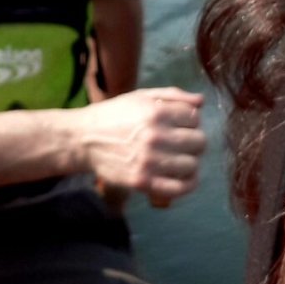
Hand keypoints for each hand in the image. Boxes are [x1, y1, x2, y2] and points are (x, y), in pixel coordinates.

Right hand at [74, 88, 204, 205]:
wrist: (82, 140)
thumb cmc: (113, 115)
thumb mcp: (141, 97)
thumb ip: (173, 95)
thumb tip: (201, 102)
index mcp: (156, 112)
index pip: (195, 118)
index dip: (190, 121)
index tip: (180, 125)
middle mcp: (156, 136)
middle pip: (199, 142)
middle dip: (193, 141)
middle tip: (180, 143)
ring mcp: (149, 161)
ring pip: (192, 165)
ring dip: (189, 162)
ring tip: (178, 159)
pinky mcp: (143, 182)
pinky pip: (180, 188)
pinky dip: (187, 184)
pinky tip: (183, 177)